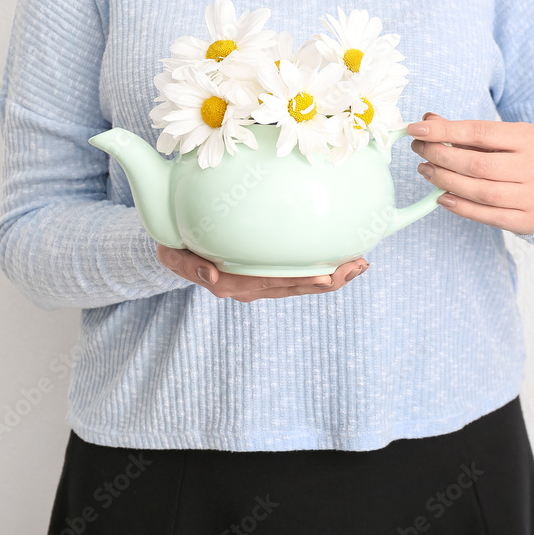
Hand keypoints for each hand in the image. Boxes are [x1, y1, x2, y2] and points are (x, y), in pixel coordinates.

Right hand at [157, 244, 369, 302]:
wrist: (175, 249)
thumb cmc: (175, 247)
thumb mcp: (172, 255)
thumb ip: (189, 267)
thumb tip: (213, 276)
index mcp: (232, 284)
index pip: (271, 283)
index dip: (298, 281)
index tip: (325, 274)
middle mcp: (251, 287)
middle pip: (295, 287)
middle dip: (329, 279)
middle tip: (358, 266)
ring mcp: (261, 282)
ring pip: (302, 283)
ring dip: (334, 275)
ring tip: (361, 263)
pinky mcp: (268, 273)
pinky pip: (298, 274)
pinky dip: (323, 266)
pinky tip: (345, 257)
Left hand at [408, 112, 533, 234]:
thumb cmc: (523, 158)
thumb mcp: (503, 137)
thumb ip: (466, 131)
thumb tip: (428, 120)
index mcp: (529, 138)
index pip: (480, 132)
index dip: (445, 131)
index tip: (417, 128)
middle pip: (478, 164)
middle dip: (441, 156)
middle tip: (420, 150)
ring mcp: (533, 196)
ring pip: (480, 192)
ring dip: (445, 181)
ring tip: (425, 170)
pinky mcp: (526, 220)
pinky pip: (486, 216)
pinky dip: (460, 207)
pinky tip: (441, 196)